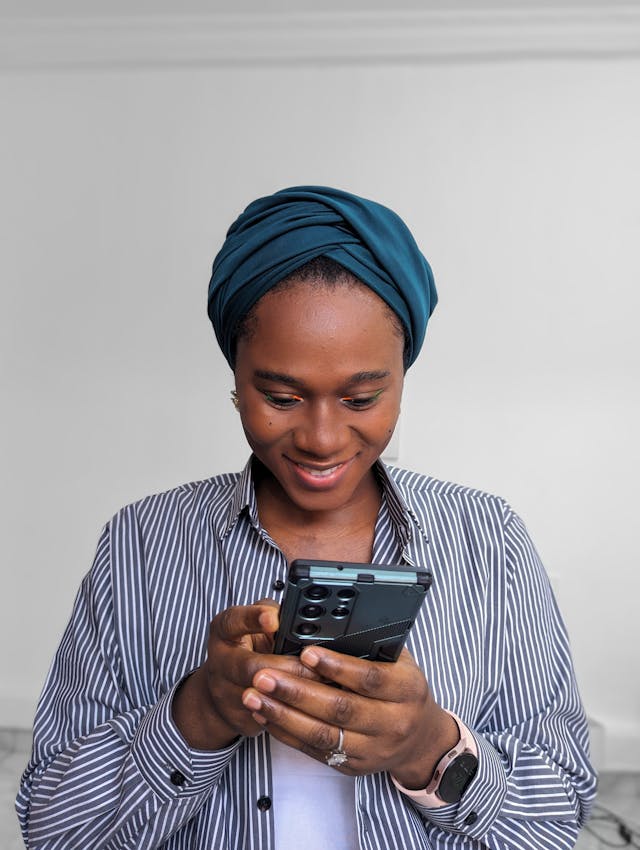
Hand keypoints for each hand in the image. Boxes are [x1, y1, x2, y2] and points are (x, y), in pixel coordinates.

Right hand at [172, 601, 318, 750]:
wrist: (223, 690)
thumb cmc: (246, 648)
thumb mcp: (254, 624)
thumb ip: (273, 614)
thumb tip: (301, 614)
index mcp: (225, 632)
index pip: (234, 621)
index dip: (254, 619)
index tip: (274, 620)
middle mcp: (221, 663)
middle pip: (250, 667)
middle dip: (286, 667)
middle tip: (314, 664)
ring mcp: (226, 695)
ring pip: (262, 699)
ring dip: (294, 694)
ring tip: (323, 685)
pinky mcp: (241, 719)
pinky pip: (270, 718)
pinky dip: (295, 713)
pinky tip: (315, 708)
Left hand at [241, 647, 457, 785]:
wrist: (421, 739)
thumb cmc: (403, 688)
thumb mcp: (399, 661)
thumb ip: (369, 647)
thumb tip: (327, 626)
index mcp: (406, 689)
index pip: (370, 678)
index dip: (336, 666)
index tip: (306, 653)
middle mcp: (392, 722)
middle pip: (340, 709)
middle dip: (297, 691)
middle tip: (264, 675)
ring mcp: (373, 749)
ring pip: (323, 734)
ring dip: (283, 715)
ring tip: (254, 696)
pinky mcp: (354, 766)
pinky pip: (315, 751)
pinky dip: (287, 733)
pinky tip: (266, 716)